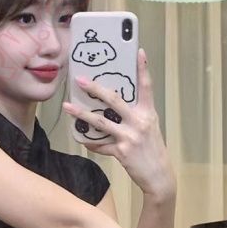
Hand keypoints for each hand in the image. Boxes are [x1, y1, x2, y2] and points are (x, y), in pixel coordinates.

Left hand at [62, 48, 175, 195]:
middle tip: (80, 80)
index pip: (146, 87)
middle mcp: (139, 122)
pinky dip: (90, 142)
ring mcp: (129, 137)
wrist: (158, 176)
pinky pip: (100, 145)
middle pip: (114, 100)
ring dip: (81, 114)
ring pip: (100, 122)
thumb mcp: (149, 128)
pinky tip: (81, 138)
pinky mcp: (121, 151)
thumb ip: (135, 116)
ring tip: (67, 107)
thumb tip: (114, 106)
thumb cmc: (152, 150)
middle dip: (95, 89)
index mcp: (148, 113)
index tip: (139, 52)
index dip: (143, 69)